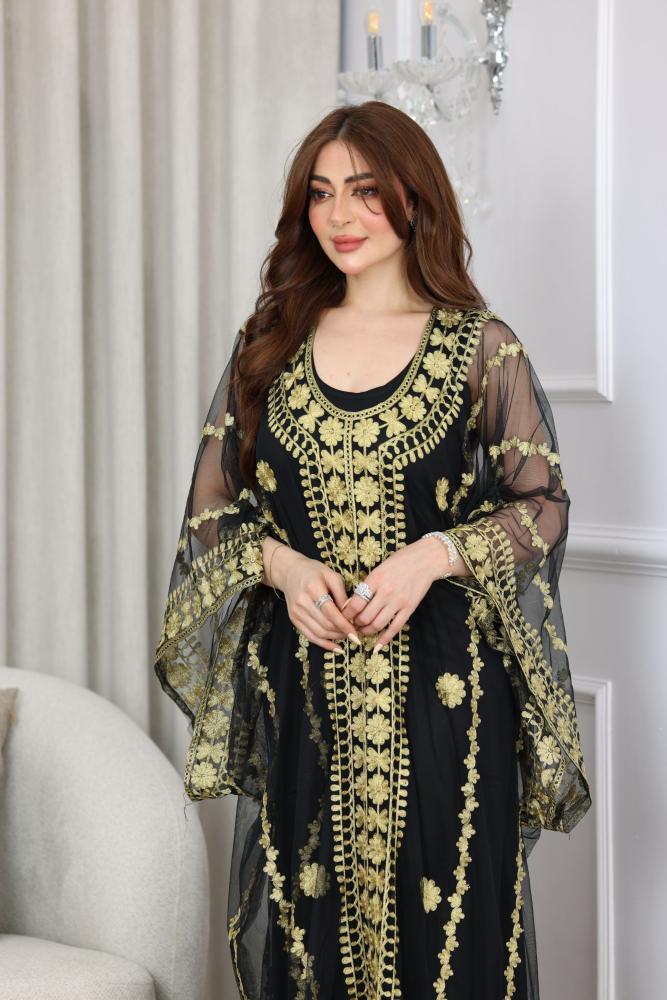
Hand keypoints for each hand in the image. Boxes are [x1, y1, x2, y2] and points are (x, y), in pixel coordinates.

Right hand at [272, 546, 361, 652]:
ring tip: (346, 636)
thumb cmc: (314, 572)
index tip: (356, 633)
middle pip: (325, 625)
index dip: (344, 625)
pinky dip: (324, 644)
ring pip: (318, 633)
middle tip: (354, 633)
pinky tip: (336, 647)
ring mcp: (296, 612)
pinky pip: (310, 636)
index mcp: (313, 588)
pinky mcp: (294, 619)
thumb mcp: (332, 575)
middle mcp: (302, 602)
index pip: (330, 612)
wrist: (290, 572)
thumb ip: (342, 594)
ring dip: (335, 638)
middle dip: (342, 632)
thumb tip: (351, 614)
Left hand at [340, 538, 445, 652]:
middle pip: (364, 617)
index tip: (342, 617)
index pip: (355, 604)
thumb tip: (351, 604)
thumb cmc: (399, 561)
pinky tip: (377, 646)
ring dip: (367, 631)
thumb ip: (366, 586)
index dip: (346, 614)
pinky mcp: (409, 608)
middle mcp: (386, 592)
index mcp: (375, 579)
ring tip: (362, 631)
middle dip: (355, 624)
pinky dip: (384, 639)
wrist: (425, 560)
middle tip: (352, 624)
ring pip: (377, 625)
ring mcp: (398, 602)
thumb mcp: (379, 569)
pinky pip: (395, 628)